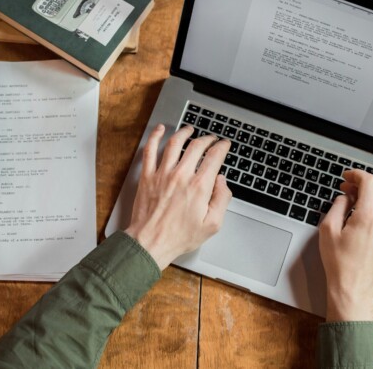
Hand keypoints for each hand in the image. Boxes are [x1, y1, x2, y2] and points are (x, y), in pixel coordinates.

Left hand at [125, 124, 231, 269]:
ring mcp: (162, 174)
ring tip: (190, 130)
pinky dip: (155, 137)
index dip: (222, 147)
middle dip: (207, 139)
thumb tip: (222, 182)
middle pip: (196, 146)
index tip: (224, 145)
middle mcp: (181, 176)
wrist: (150, 242)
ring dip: (184, 133)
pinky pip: (150, 150)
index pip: (214, 157)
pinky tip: (160, 130)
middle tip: (211, 139)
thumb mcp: (212, 225)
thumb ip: (222, 200)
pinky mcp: (148, 176)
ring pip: (174, 143)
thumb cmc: (179, 236)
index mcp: (199, 187)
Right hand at [318, 170, 372, 321]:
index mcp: (369, 216)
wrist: (353, 287)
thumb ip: (337, 206)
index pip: (369, 182)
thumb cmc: (339, 263)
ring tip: (361, 198)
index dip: (356, 175)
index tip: (347, 177)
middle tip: (348, 188)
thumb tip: (345, 196)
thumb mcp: (328, 229)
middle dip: (363, 183)